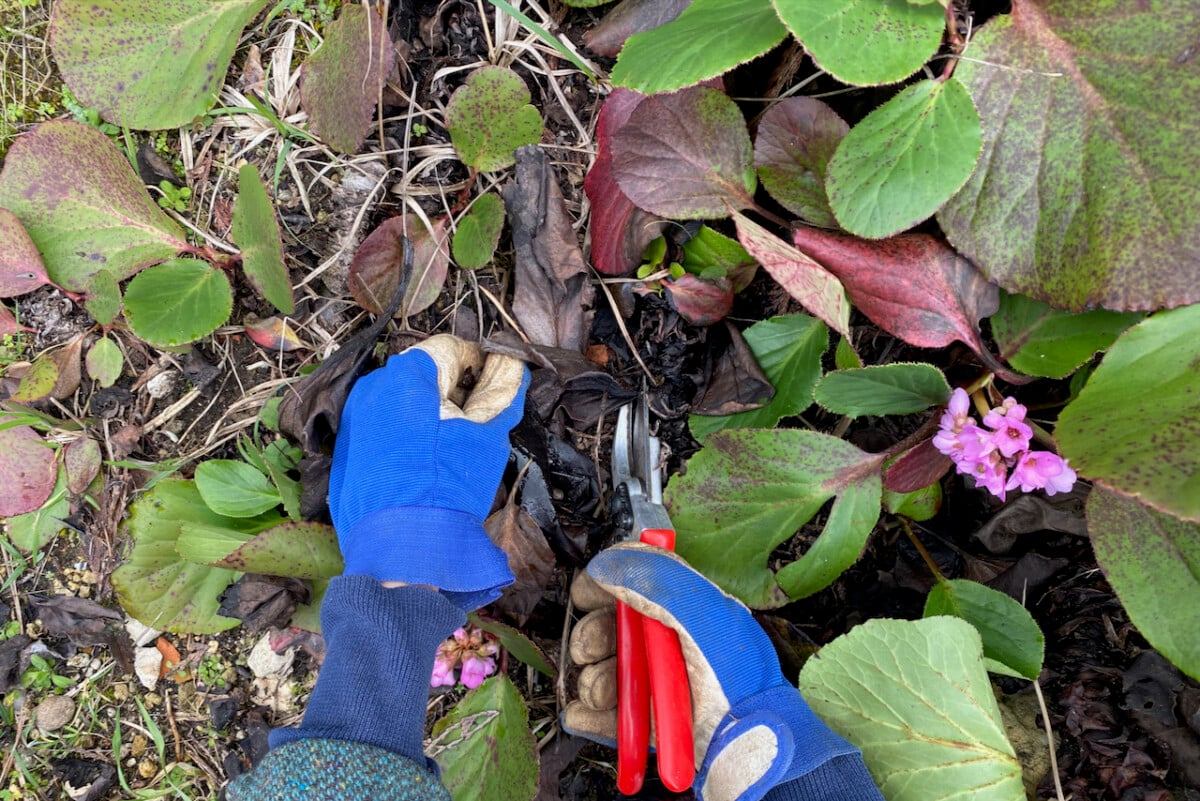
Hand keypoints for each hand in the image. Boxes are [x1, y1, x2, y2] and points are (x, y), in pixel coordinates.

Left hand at [329, 335, 528, 610]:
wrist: (402, 548)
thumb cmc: (451, 484)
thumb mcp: (487, 436)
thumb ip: (501, 391)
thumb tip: (511, 363)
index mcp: (407, 374)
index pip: (452, 350)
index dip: (480, 367)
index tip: (493, 390)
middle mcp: (372, 387)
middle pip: (423, 376)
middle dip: (451, 393)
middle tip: (472, 425)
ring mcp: (353, 419)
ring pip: (401, 403)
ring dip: (427, 415)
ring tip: (447, 451)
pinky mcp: (343, 450)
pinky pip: (381, 429)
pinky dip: (402, 437)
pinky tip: (419, 468)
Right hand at [564, 543, 880, 800]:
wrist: (749, 744)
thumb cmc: (738, 677)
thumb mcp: (704, 613)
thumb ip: (657, 580)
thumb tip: (606, 563)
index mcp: (679, 610)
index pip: (627, 585)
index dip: (602, 586)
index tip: (589, 594)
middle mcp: (661, 646)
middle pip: (604, 629)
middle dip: (591, 637)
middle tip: (593, 648)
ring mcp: (649, 686)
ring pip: (595, 672)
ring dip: (591, 679)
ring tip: (604, 692)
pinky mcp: (639, 725)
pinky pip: (594, 716)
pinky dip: (585, 714)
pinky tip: (590, 713)